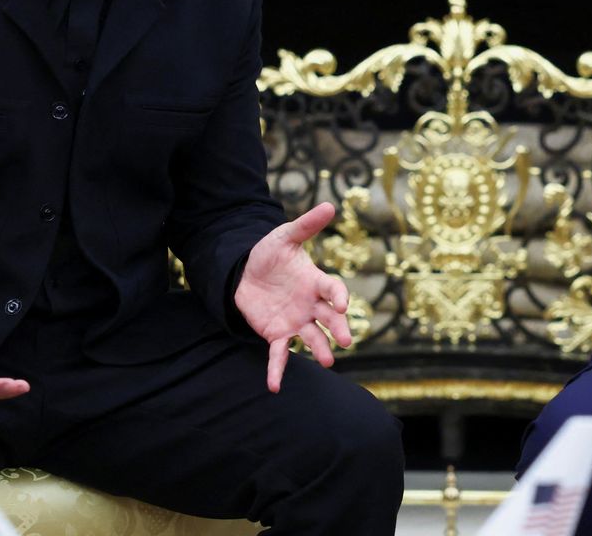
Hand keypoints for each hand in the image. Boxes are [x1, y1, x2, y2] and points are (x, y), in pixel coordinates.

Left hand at [235, 203, 352, 392]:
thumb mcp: (285, 237)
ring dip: (321, 350)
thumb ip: (306, 225)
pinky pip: (280, 355)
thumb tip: (330, 204)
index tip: (342, 304)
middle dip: (338, 328)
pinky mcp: (277, 334)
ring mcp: (296, 321)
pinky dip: (277, 371)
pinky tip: (274, 387)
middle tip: (346, 339)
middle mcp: (311, 305)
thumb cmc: (270, 254)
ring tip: (329, 362)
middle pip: (329, 318)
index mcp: (316, 282)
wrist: (245, 272)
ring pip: (312, 338)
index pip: (333, 289)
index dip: (339, 296)